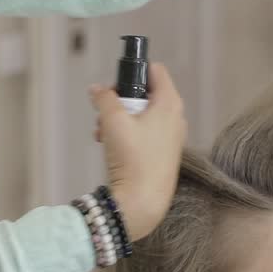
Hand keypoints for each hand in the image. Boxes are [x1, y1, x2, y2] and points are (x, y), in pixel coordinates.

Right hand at [89, 62, 186, 240]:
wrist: (142, 200)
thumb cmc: (133, 157)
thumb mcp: (113, 121)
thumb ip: (104, 98)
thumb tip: (96, 89)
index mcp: (170, 103)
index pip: (155, 71)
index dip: (134, 72)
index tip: (116, 85)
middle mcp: (176, 117)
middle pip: (146, 94)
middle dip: (121, 100)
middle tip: (105, 112)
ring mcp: (171, 137)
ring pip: (142, 115)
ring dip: (119, 119)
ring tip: (101, 132)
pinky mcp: (164, 154)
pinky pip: (144, 133)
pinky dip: (126, 134)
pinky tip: (109, 146)